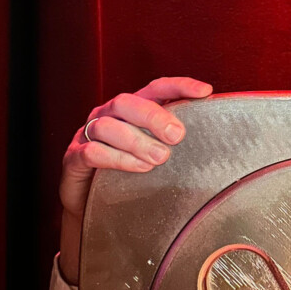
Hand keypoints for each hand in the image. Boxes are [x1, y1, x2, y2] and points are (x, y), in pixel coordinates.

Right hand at [58, 77, 212, 283]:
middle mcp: (108, 114)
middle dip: (154, 117)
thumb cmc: (129, 173)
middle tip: (177, 137)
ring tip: (159, 159)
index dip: (179, 86)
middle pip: (127, 102)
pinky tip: (138, 168)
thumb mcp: (153, 153)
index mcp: (131, 108)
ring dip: (137, 141)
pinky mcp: (74, 157)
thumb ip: (173, 142)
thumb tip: (216, 139)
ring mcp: (88, 134)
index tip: (206, 92)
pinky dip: (117, 159)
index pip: (155, 88)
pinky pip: (93, 151)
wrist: (90, 204)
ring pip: (108, 126)